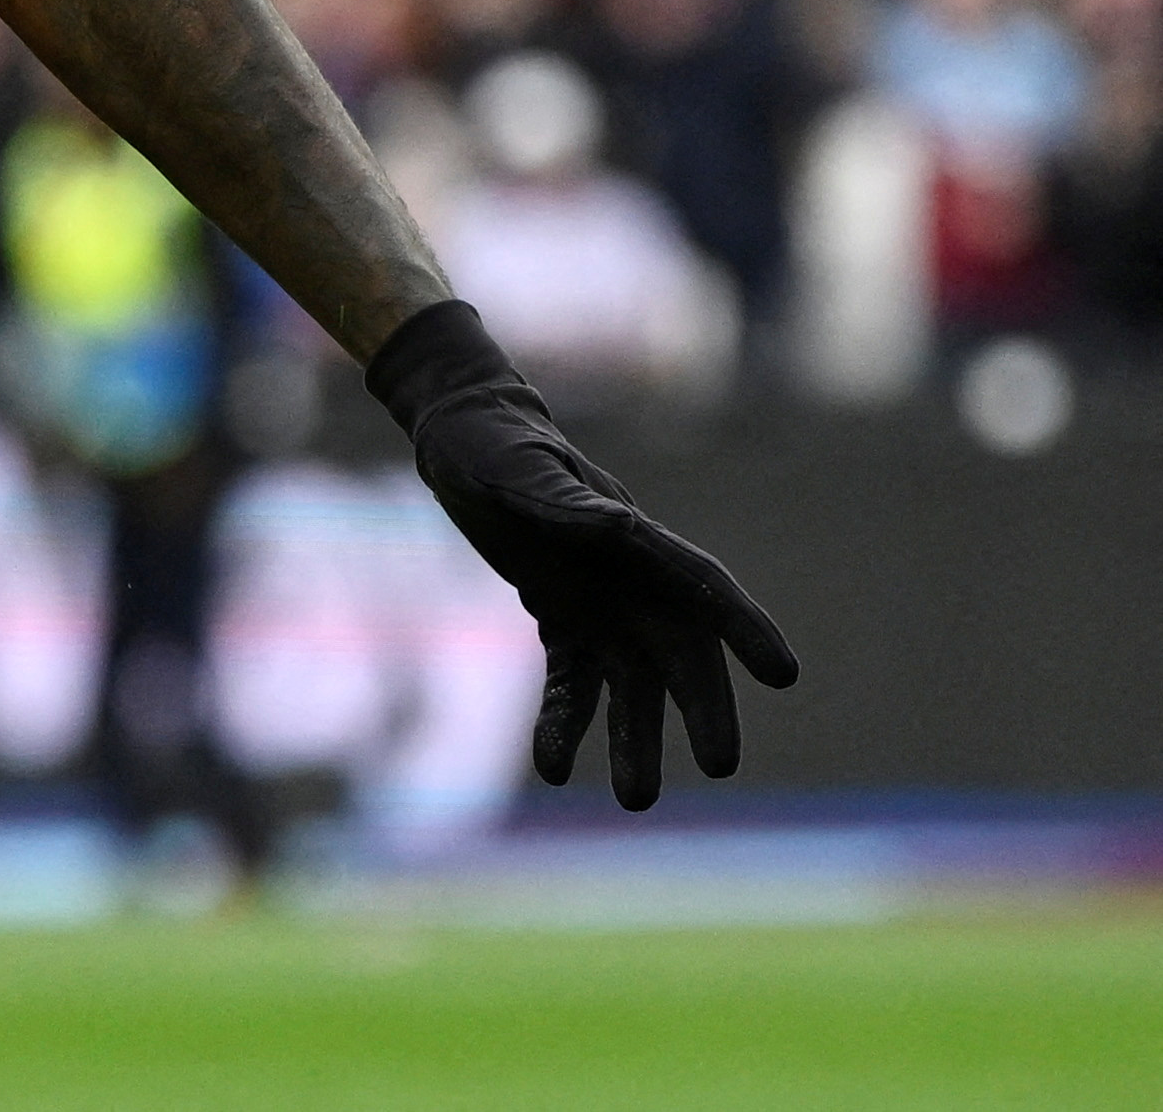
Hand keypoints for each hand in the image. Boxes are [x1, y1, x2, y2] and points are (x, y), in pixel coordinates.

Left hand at [368, 301, 798, 809]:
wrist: (460, 441)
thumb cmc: (495, 445)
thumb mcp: (520, 470)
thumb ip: (563, 502)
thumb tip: (618, 526)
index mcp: (635, 537)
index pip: (704, 587)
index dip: (745, 629)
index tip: (782, 675)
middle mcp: (631, 578)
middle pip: (681, 653)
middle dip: (703, 709)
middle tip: (719, 766)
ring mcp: (600, 603)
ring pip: (631, 685)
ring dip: (634, 739)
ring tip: (636, 800)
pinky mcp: (563, 618)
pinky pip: (572, 682)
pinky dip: (566, 722)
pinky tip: (552, 767)